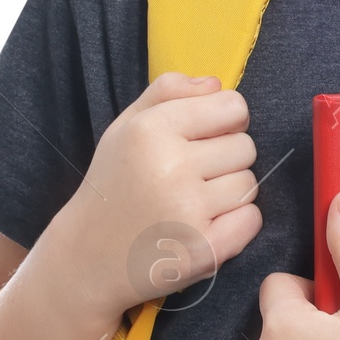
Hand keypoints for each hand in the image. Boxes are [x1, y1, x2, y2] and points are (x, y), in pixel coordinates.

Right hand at [56, 72, 263, 321]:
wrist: (87, 256)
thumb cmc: (114, 183)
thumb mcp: (127, 125)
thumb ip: (168, 91)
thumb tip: (217, 83)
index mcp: (152, 129)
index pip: (233, 106)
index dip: (226, 121)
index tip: (205, 137)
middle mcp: (172, 166)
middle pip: (245, 146)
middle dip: (225, 158)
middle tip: (191, 176)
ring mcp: (189, 211)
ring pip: (250, 184)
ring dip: (230, 192)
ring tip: (193, 201)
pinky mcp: (204, 249)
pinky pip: (252, 220)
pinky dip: (238, 223)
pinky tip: (205, 225)